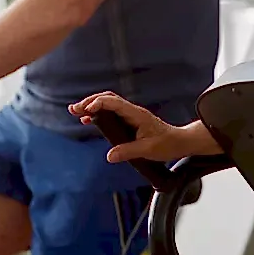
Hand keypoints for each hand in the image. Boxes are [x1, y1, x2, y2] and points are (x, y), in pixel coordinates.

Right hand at [69, 91, 203, 162]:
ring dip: (92, 106)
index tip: (86, 110)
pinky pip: (112, 112)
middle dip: (90, 102)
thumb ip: (128, 152)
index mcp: (136, 114)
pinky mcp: (130, 121)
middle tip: (74, 109)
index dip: (98, 103)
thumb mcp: (148, 150)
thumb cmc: (168, 144)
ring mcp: (131, 115)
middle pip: (108, 99)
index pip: (114, 102)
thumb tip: (110, 155)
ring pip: (109, 104)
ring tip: (76, 112)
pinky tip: (89, 120)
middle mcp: (132, 111)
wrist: (180, 142)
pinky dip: (99, 113)